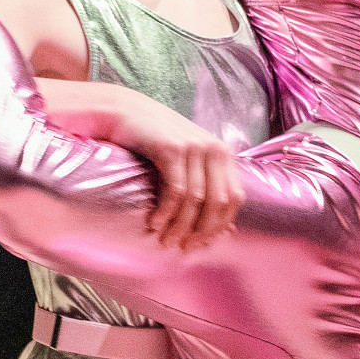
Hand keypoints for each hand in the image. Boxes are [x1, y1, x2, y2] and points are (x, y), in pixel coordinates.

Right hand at [101, 90, 243, 250]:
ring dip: (181, 226)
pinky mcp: (171, 149)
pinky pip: (176, 191)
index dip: (220, 225)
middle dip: (202, 230)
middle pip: (218, 203)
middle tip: (184, 247)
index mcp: (223, 153)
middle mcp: (213, 148)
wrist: (125, 111)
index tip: (202, 243)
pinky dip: (167, 212)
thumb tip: (226, 227)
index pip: (234, 198)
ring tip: (166, 240)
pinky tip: (155, 223)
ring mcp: (193, 147)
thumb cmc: (155, 139)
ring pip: (196, 200)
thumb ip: (206, 182)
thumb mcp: (188, 157)